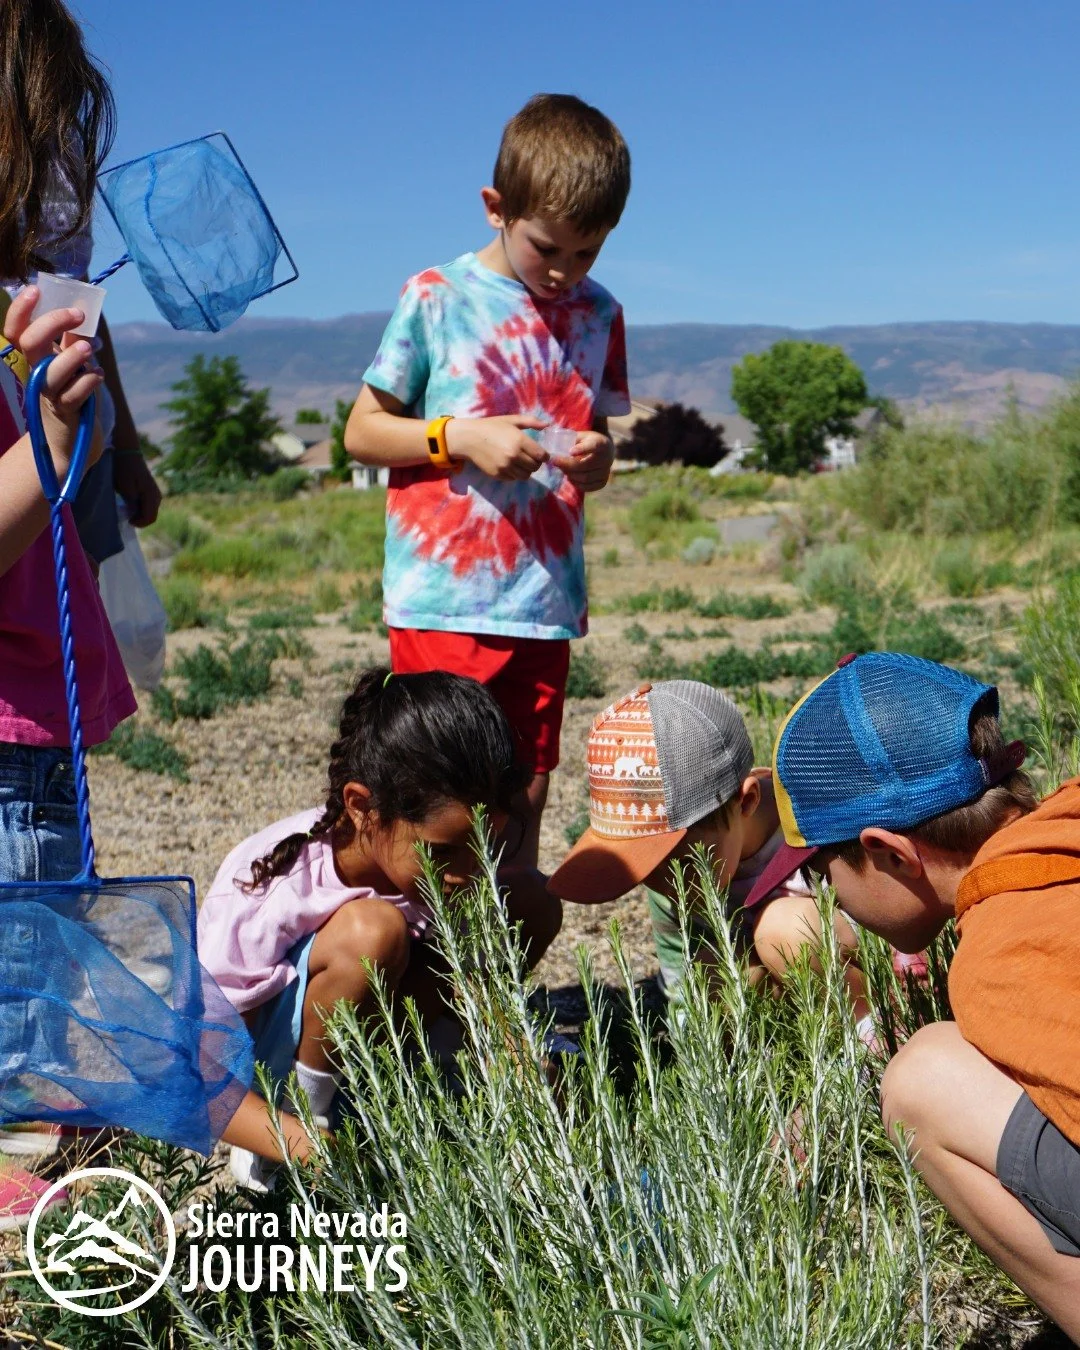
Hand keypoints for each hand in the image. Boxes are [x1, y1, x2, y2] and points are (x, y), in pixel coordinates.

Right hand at [3, 285, 104, 473]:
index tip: (36, 290)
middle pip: (30, 343)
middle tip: (78, 314)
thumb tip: (81, 313)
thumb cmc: (71, 394)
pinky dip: (88, 382)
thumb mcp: (69, 364)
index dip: (20, 310)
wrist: (70, 441)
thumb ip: (71, 341)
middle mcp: (36, 373)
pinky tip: (98, 374)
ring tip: (89, 347)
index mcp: (33, 357)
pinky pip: (73, 396)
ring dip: (70, 356)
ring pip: (50, 372)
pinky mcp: (66, 412)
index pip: (15, 330)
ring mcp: (49, 394)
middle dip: (51, 323)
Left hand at [113, 450, 161, 526]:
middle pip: (152, 516)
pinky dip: (140, 508)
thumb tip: (134, 514)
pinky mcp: (152, 490)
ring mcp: (156, 493)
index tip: (127, 520)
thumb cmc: (124, 469)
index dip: (139, 523)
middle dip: (139, 519)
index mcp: (151, 495)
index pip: (150, 517)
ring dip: (140, 514)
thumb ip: (132, 503)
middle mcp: (157, 496)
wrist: (128, 452)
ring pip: (150, 511)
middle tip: (126, 516)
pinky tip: (131, 503)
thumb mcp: (125, 488)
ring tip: (127, 509)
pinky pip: (149, 505)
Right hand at [446, 414, 548, 480]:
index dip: (544, 456)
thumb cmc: (491, 427)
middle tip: (531, 458)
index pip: (541, 455)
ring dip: (526, 470)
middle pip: (535, 467)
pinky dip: (515, 474)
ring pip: (526, 476)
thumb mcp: (511, 420)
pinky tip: (510, 465)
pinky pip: (514, 479)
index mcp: (519, 440)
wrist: (469, 438)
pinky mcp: (498, 475)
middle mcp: (514, 455)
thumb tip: (547, 425)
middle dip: (536, 463)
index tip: (541, 454)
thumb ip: (531, 422)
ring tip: (521, 462)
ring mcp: (505, 467)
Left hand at [550, 431, 613, 492]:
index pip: (593, 446)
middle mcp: (607, 458)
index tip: (571, 451)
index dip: (582, 449)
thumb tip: (549, 443)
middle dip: (567, 465)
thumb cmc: (587, 441)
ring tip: (562, 469)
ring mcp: (606, 471)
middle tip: (555, 462)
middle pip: (584, 466)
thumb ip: (570, 439)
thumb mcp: (581, 436)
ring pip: (585, 478)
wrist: (604, 451)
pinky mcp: (603, 482)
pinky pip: (587, 487)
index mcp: (601, 443)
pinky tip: (570, 477)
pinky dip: (576, 483)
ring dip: (570, 474)